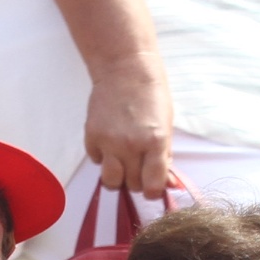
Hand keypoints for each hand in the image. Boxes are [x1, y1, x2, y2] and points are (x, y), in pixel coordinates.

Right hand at [85, 53, 175, 197]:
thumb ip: (165, 155)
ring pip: (110, 182)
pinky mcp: (91, 136)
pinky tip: (111, 142)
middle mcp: (130, 145)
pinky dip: (104, 158)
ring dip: (118, 177)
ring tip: (123, 162)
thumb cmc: (152, 94)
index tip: (153, 185)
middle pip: (132, 185)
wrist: (126, 69)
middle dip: (138, 180)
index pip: (153, 186)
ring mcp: (108, 142)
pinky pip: (97, 161)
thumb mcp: (167, 124)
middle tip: (140, 166)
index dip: (154, 190)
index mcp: (155, 141)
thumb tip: (168, 183)